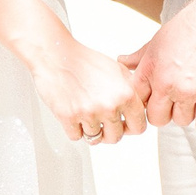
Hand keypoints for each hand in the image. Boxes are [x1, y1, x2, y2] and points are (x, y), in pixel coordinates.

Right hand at [30, 37, 148, 144]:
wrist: (57, 55)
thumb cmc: (83, 60)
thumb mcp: (117, 70)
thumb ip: (130, 90)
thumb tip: (137, 106)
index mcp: (125, 94)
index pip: (138, 126)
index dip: (130, 127)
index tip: (125, 126)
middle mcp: (109, 105)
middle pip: (116, 137)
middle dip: (109, 132)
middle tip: (103, 124)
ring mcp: (89, 113)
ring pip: (95, 139)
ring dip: (91, 130)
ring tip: (87, 117)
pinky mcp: (69, 117)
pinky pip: (76, 136)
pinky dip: (74, 129)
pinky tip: (74, 116)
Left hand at [120, 0, 195, 130]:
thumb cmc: (186, 27)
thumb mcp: (155, 42)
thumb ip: (138, 57)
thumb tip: (121, 61)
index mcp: (150, 72)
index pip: (139, 103)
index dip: (145, 105)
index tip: (153, 104)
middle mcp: (167, 84)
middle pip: (158, 119)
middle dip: (163, 115)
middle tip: (171, 107)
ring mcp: (189, 91)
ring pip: (181, 121)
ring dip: (185, 115)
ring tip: (189, 104)